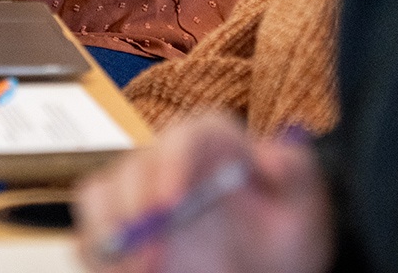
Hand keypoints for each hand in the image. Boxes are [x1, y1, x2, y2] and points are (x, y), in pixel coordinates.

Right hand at [74, 112, 332, 272]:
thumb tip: (272, 159)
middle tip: (152, 253)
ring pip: (102, 197)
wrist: (263, 270)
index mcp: (210, 142)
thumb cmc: (284, 235)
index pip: (184, 138)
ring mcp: (138, 196)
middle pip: (135, 167)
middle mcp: (166, 161)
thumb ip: (297, 173)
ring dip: (111, 232)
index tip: (172, 203)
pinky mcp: (120, 231)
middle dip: (136, 209)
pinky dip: (102, 255)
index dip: (172, 166)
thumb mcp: (304, 206)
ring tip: (141, 270)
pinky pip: (94, 236)